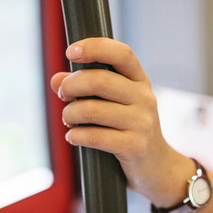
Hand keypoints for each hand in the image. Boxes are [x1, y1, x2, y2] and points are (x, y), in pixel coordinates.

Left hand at [50, 38, 187, 201]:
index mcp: (140, 80)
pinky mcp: (135, 146)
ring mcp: (142, 122)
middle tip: (62, 95)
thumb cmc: (128, 129)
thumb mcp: (114, 103)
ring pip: (91, 110)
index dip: (95, 47)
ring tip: (68, 120)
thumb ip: (85, 88)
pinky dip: (76, 136)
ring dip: (69, 114)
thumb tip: (56, 79)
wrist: (156, 165)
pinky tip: (74, 137)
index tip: (71, 52)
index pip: (121, 53)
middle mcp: (145, 98)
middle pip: (99, 80)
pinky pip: (94, 136)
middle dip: (70, 86)